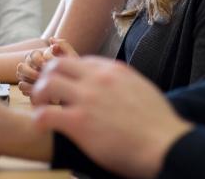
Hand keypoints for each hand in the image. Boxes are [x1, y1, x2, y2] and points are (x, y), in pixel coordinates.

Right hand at [18, 38, 78, 96]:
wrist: (70, 84)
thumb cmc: (71, 70)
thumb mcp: (71, 57)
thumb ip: (64, 45)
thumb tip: (52, 39)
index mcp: (39, 55)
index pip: (32, 55)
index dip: (38, 60)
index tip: (46, 65)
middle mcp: (30, 65)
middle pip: (21, 66)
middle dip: (31, 72)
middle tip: (41, 77)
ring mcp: (27, 76)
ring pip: (19, 76)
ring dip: (29, 80)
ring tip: (40, 84)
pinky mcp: (27, 86)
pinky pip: (21, 86)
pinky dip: (28, 88)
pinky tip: (39, 90)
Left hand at [31, 57, 192, 178]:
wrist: (165, 143)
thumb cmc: (159, 124)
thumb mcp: (143, 89)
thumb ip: (124, 84)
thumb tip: (118, 88)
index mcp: (114, 70)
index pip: (80, 60)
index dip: (69, 73)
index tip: (66, 86)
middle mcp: (99, 78)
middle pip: (58, 64)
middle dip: (47, 77)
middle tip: (46, 94)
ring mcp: (88, 98)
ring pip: (47, 83)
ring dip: (39, 95)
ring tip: (41, 107)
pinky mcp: (80, 122)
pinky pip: (46, 114)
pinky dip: (39, 119)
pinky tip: (43, 126)